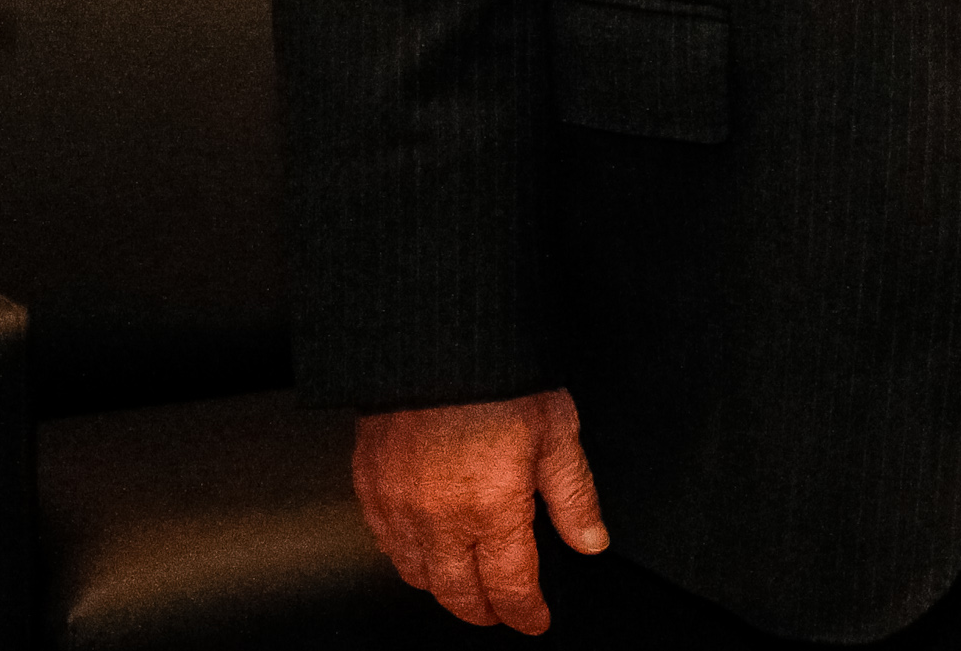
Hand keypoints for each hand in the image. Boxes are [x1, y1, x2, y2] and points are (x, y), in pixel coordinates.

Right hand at [352, 388, 606, 632]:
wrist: (436, 340)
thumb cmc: (500, 377)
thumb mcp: (557, 432)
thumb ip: (573, 496)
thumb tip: (591, 541)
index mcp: (491, 508)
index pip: (510, 585)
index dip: (526, 612)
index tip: (535, 620)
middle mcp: (438, 517)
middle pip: (459, 593)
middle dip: (485, 611)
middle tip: (504, 613)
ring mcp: (397, 505)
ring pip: (416, 576)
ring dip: (445, 590)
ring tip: (468, 588)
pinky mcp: (369, 487)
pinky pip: (386, 545)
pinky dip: (408, 560)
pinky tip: (425, 552)